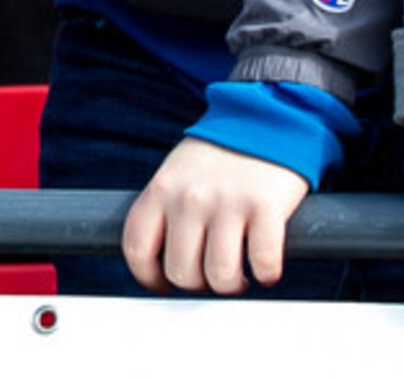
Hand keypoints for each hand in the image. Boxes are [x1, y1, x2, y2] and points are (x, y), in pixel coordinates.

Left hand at [121, 137, 310, 293]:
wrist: (265, 118)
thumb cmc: (220, 155)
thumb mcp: (177, 172)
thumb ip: (166, 210)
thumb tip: (162, 263)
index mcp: (162, 188)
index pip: (137, 248)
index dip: (149, 277)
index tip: (165, 284)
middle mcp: (190, 198)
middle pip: (181, 271)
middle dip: (199, 284)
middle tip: (211, 275)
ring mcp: (228, 203)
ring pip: (221, 277)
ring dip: (232, 286)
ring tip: (240, 275)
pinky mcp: (265, 207)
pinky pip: (263, 263)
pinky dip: (267, 273)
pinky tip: (265, 264)